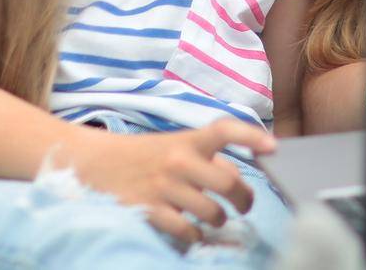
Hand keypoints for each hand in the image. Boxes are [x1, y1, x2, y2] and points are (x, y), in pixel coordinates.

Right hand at [67, 119, 276, 246]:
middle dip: (244, 199)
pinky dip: (196, 235)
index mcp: (187, 140)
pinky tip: (194, 230)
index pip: (225, 130)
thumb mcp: (174, 147)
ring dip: (220, 220)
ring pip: (212, 212)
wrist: (93, 163)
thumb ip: (205, 159)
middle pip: (228, 183)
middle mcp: (178, 161)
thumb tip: (235, 179)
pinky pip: (187, 230)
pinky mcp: (149, 210)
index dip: (251, 137)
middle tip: (245, 206)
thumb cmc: (143, 156)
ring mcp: (164, 187)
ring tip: (216, 218)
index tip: (273, 148)